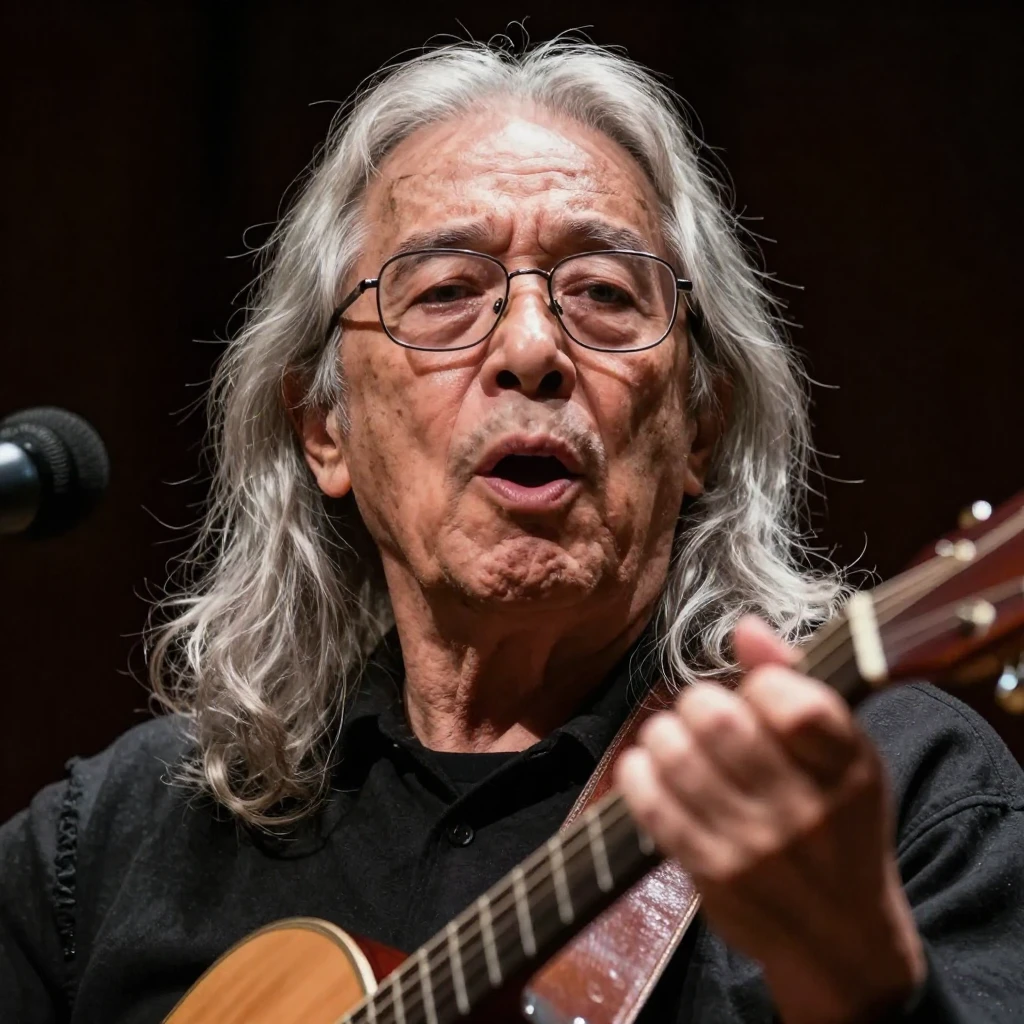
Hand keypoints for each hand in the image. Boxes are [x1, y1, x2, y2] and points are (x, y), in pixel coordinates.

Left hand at [615, 616, 925, 1023]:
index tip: (756, 698)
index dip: (759, 685)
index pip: (791, 701)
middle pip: (717, 719)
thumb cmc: (839, 829)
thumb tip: (745, 628)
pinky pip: (650, 802)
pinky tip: (651, 769)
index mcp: (849, 768)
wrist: (842, 942)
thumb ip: (797, 684)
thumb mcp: (844, 757)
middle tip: (704, 714)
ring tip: (675, 740)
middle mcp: (805, 809)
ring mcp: (755, 845)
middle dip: (700, 703)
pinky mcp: (712, 872)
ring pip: (675, 753)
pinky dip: (640, 772)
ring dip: (664, 735)